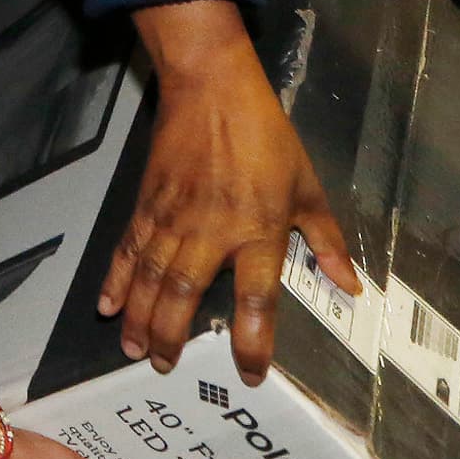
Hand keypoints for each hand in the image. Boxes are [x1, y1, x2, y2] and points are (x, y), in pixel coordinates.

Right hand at [105, 1, 355, 380]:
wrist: (210, 86)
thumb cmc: (265, 135)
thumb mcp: (307, 185)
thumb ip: (326, 240)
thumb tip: (351, 286)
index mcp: (259, 229)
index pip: (257, 297)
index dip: (253, 340)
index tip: (249, 372)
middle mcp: (212, 230)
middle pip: (186, 294)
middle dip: (173, 335)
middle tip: (165, 366)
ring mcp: (173, 217)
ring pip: (153, 277)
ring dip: (141, 317)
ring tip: (135, 349)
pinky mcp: (148, 202)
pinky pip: (130, 248)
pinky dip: (117, 278)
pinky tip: (108, 303)